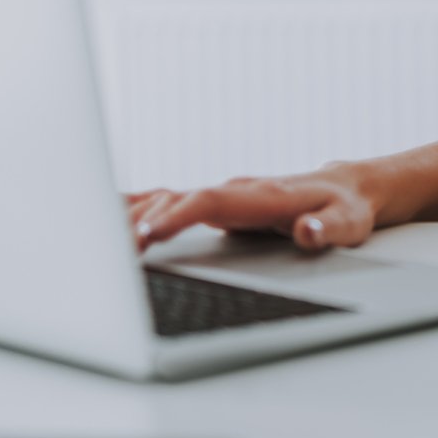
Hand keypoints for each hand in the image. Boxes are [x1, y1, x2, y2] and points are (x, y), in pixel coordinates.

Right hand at [125, 163, 379, 253]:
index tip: (149, 235)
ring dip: (130, 213)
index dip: (178, 215)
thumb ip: (327, 230)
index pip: (211, 200)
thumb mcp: (348, 224)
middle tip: (108, 248)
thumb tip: (306, 231)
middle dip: (142, 220)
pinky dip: (135, 207)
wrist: (346, 188)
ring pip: (167, 197)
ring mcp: (222, 193)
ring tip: (90, 233)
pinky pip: (167, 201)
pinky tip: (105, 218)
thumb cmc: (345, 209)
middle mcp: (235, 188)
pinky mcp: (213, 202)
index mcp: (262, 194)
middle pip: (178, 197)